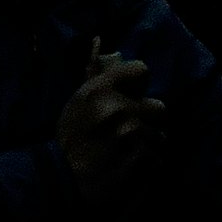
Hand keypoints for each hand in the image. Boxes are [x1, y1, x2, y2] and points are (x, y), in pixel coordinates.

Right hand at [58, 39, 167, 208]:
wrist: (61, 180)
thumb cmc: (70, 137)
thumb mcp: (79, 100)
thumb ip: (96, 74)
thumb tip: (100, 41)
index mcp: (102, 90)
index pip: (141, 70)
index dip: (137, 85)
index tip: (131, 96)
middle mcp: (121, 109)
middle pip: (159, 107)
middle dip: (147, 120)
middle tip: (129, 132)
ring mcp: (133, 136)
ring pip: (159, 136)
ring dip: (147, 144)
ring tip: (126, 153)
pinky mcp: (142, 161)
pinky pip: (157, 158)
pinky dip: (146, 165)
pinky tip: (128, 168)